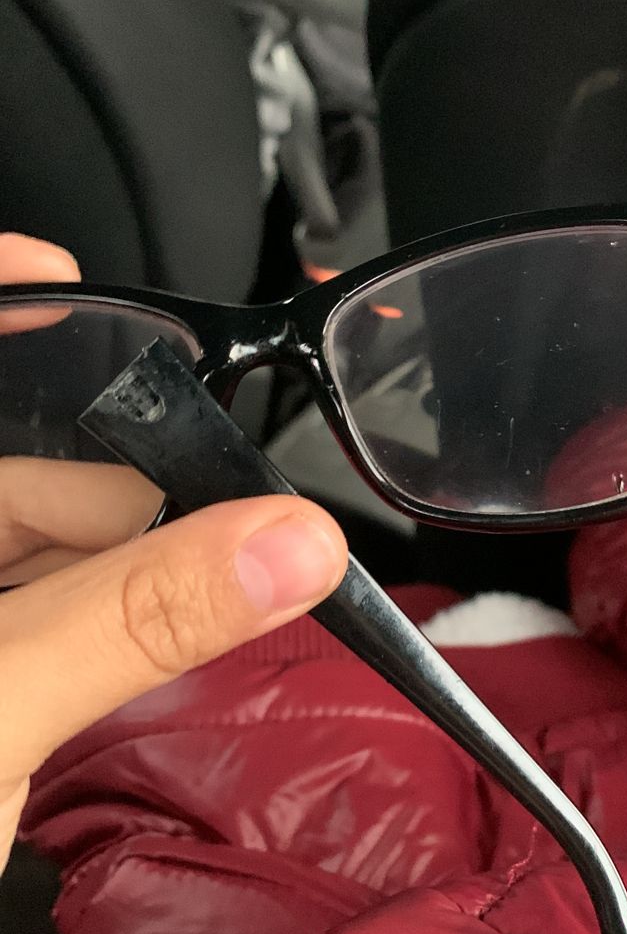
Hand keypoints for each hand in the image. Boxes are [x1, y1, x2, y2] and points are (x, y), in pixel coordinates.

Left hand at [0, 235, 347, 872]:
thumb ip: (141, 612)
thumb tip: (290, 541)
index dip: (1, 311)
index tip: (71, 284)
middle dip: (85, 484)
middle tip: (190, 539)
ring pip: (5, 535)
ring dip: (84, 563)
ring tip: (138, 621)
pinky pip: (8, 608)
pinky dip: (57, 615)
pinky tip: (95, 650)